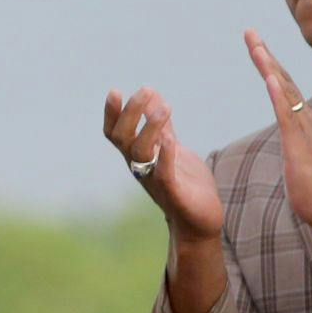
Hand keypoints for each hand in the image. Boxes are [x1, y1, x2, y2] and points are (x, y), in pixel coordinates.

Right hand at [105, 86, 224, 243]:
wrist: (199, 222)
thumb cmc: (186, 185)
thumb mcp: (173, 148)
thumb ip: (161, 125)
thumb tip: (152, 95)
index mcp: (138, 157)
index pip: (115, 133)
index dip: (112, 113)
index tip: (115, 91)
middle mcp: (140, 167)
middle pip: (123, 138)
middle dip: (131, 113)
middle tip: (145, 90)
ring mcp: (155, 180)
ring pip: (141, 153)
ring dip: (150, 128)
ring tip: (164, 108)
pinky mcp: (174, 193)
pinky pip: (164, 174)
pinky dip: (166, 156)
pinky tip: (171, 139)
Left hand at [244, 32, 311, 226]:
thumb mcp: (298, 153)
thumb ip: (295, 137)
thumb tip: (291, 129)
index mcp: (302, 120)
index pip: (282, 86)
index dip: (268, 63)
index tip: (255, 43)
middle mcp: (305, 118)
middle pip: (281, 80)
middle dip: (265, 55)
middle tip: (249, 32)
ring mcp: (303, 129)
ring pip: (283, 91)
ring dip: (269, 67)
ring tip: (256, 45)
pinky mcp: (299, 144)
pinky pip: (287, 115)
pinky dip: (278, 95)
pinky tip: (268, 78)